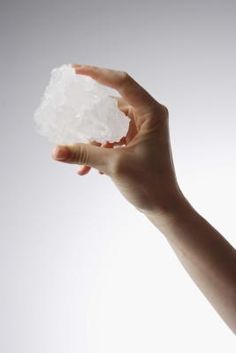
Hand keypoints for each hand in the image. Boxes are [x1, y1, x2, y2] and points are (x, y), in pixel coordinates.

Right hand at [52, 65, 181, 212]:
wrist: (163, 206)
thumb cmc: (150, 184)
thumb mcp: (114, 165)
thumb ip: (83, 154)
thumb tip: (55, 151)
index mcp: (151, 113)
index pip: (122, 83)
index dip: (97, 74)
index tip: (75, 71)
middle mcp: (148, 116)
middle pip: (113, 103)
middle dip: (90, 112)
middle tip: (70, 107)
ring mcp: (142, 129)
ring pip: (109, 124)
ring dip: (94, 140)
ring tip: (82, 159)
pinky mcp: (136, 141)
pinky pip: (112, 138)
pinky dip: (100, 149)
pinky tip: (89, 169)